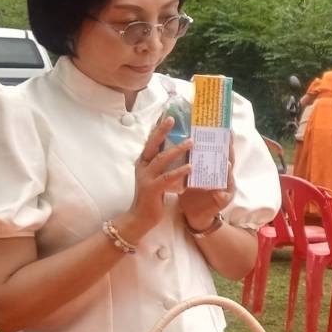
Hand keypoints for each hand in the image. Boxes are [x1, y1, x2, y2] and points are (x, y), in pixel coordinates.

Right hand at [121, 116, 191, 238]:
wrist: (140, 218)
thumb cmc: (152, 196)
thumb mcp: (156, 175)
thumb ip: (162, 163)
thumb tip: (177, 146)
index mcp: (144, 161)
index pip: (150, 141)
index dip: (157, 127)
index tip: (166, 113)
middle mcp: (142, 166)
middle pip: (152, 144)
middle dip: (162, 130)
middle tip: (172, 118)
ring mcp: (146, 177)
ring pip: (161, 159)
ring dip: (177, 149)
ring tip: (191, 142)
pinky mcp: (152, 189)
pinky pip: (167, 178)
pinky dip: (179, 171)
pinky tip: (190, 167)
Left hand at [179, 135, 235, 230]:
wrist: (193, 213)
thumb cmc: (192, 190)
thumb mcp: (190, 171)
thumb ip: (189, 157)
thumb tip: (180, 136)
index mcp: (213, 166)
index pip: (219, 150)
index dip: (222, 139)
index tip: (222, 126)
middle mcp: (222, 175)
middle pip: (228, 159)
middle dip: (229, 149)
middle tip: (228, 137)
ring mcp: (225, 187)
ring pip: (228, 177)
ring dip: (227, 171)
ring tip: (226, 163)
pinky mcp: (222, 201)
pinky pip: (223, 196)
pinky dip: (222, 193)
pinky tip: (219, 191)